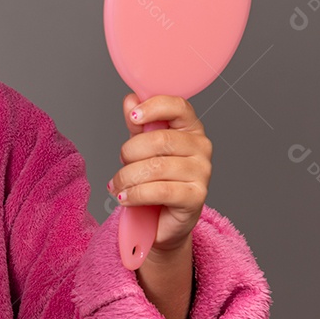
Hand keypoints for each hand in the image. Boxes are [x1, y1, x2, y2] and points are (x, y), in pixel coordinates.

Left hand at [106, 94, 211, 253]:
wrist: (161, 220)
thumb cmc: (155, 178)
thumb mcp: (143, 147)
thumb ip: (138, 124)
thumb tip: (131, 98)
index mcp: (191, 128)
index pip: (179, 107)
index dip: (154, 107)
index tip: (133, 116)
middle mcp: (201, 148)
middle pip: (160, 140)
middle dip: (130, 152)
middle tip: (121, 164)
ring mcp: (202, 173)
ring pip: (155, 167)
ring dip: (126, 177)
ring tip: (117, 185)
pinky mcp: (196, 198)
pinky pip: (159, 190)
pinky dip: (135, 194)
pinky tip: (124, 197)